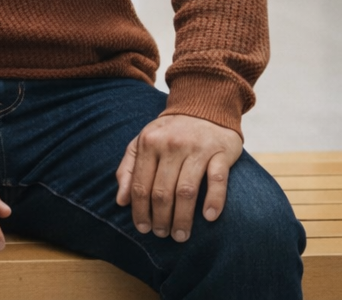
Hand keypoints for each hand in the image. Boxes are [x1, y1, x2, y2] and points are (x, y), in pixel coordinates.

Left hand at [116, 113, 242, 241]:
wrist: (204, 107)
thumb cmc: (169, 132)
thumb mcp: (142, 142)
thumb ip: (128, 169)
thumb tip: (121, 201)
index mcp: (149, 143)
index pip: (141, 184)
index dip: (140, 210)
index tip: (142, 228)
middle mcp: (172, 145)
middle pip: (162, 191)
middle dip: (161, 218)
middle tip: (162, 235)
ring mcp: (197, 148)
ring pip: (186, 190)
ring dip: (183, 217)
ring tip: (181, 235)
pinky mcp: (220, 152)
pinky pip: (217, 180)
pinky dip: (214, 200)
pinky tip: (209, 217)